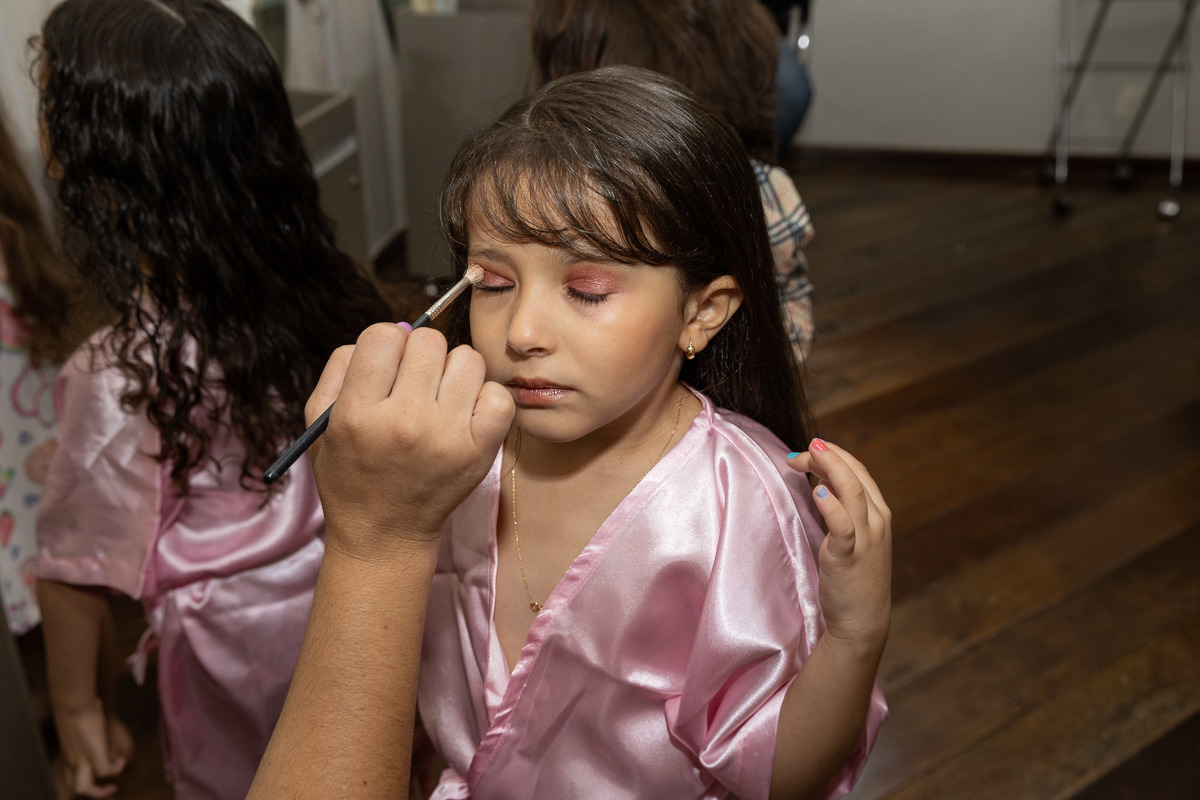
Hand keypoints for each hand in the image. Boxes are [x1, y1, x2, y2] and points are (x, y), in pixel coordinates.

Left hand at [51, 698, 131, 798]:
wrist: (73, 703)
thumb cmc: (77, 707)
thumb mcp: (83, 721)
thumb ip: (89, 724)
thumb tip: (97, 710)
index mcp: (69, 755)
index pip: (72, 778)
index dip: (85, 784)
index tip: (102, 784)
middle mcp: (72, 761)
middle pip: (77, 788)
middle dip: (95, 794)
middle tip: (112, 791)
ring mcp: (81, 761)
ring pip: (84, 789)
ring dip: (101, 792)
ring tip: (114, 788)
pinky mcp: (93, 756)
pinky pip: (106, 772)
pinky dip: (116, 769)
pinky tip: (121, 760)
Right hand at [306, 324, 513, 560]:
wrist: (384, 534)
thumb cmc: (351, 474)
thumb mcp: (321, 422)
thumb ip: (342, 368)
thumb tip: (392, 331)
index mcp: (358, 414)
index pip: (383, 335)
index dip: (385, 344)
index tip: (385, 367)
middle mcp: (404, 423)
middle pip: (429, 341)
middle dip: (419, 355)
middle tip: (413, 383)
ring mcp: (446, 437)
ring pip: (467, 359)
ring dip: (453, 372)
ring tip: (439, 398)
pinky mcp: (479, 451)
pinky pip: (498, 395)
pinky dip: (484, 398)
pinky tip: (463, 414)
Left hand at [788, 440, 890, 652]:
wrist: (863, 619)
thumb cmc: (853, 576)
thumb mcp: (851, 536)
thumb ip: (840, 509)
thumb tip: (819, 482)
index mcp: (879, 513)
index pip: (859, 471)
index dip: (834, 454)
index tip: (809, 449)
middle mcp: (877, 521)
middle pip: (854, 475)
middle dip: (828, 456)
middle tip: (802, 449)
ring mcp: (865, 538)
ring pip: (852, 492)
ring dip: (831, 468)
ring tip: (810, 452)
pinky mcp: (849, 556)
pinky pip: (842, 525)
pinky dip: (831, 505)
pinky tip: (817, 491)